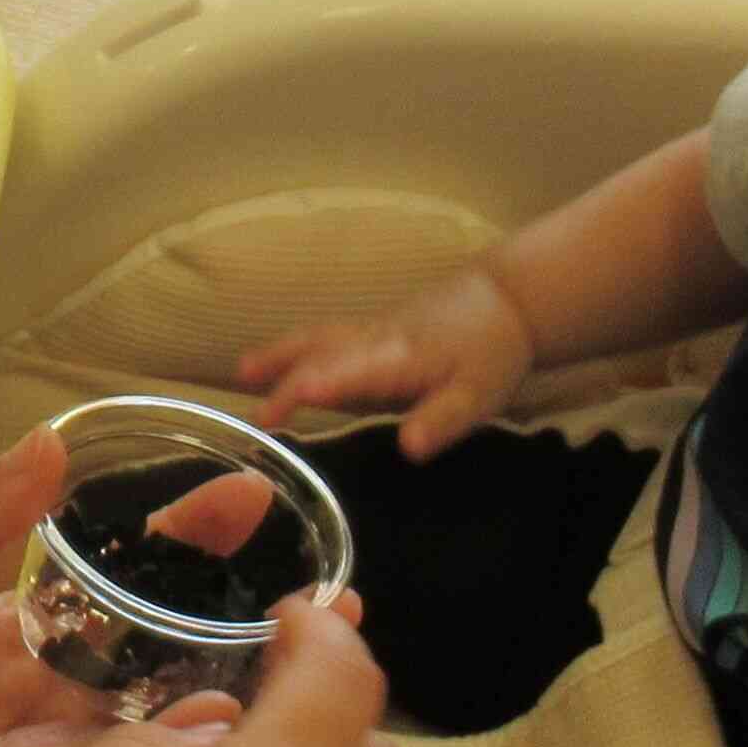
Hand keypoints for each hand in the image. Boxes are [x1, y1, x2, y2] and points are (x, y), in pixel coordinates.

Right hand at [241, 264, 536, 456]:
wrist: (505, 299)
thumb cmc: (490, 354)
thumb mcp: (478, 396)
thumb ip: (441, 420)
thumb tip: (409, 447)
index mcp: (398, 359)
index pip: (351, 373)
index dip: (319, 388)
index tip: (284, 405)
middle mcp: (375, 341)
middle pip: (322, 355)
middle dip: (284, 382)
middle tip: (254, 419)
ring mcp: (370, 331)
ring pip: (317, 340)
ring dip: (278, 355)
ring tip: (242, 374)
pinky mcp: (371, 330)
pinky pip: (323, 337)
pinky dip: (291, 349)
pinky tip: (271, 362)